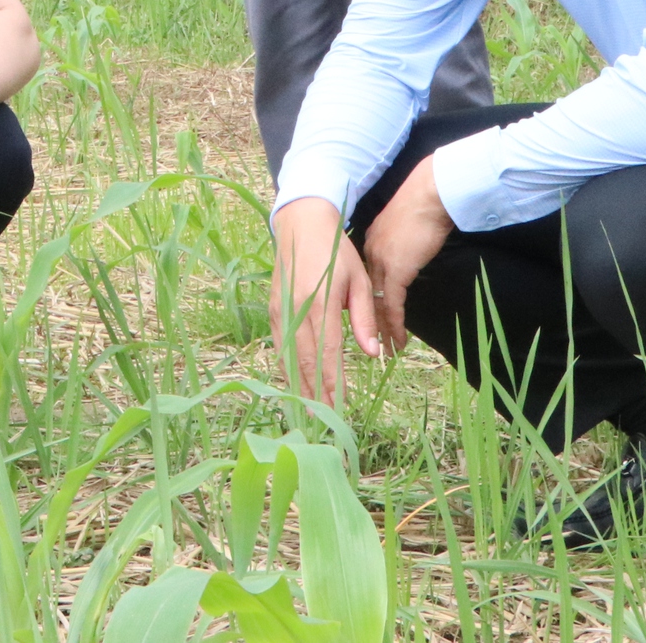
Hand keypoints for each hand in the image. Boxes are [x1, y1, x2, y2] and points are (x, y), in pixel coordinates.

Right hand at [268, 198, 378, 405]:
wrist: (300, 224)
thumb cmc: (336, 251)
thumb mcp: (359, 279)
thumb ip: (365, 317)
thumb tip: (372, 354)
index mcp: (321, 301)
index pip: (327, 351)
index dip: (333, 382)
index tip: (341, 407)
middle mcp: (296, 308)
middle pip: (305, 360)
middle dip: (316, 392)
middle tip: (326, 420)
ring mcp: (280, 310)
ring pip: (288, 357)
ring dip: (300, 385)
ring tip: (311, 410)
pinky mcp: (273, 309)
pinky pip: (279, 346)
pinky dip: (287, 368)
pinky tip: (296, 384)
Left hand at [358, 154, 454, 354]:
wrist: (430, 195)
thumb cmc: (424, 206)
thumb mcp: (406, 229)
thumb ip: (401, 247)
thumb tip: (407, 259)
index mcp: (371, 244)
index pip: (365, 280)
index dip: (367, 301)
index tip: (370, 319)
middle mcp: (370, 255)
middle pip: (366, 296)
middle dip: (370, 322)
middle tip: (373, 344)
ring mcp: (381, 263)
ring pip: (376, 304)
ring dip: (382, 330)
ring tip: (387, 352)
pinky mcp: (396, 271)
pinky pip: (392, 305)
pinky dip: (395, 325)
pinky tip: (399, 341)